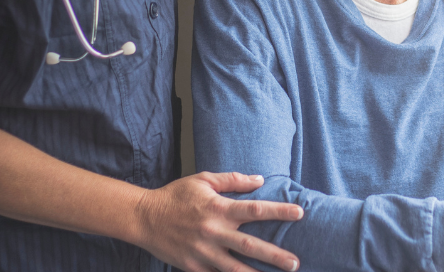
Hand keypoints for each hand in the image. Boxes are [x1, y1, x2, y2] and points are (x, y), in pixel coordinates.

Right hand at [134, 171, 303, 271]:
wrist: (144, 218)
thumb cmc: (176, 196)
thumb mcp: (203, 180)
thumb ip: (232, 180)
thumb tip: (259, 180)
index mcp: (218, 208)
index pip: (256, 209)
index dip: (279, 211)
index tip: (300, 213)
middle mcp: (213, 232)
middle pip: (250, 245)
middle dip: (274, 255)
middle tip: (295, 263)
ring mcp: (203, 252)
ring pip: (234, 268)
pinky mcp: (193, 267)